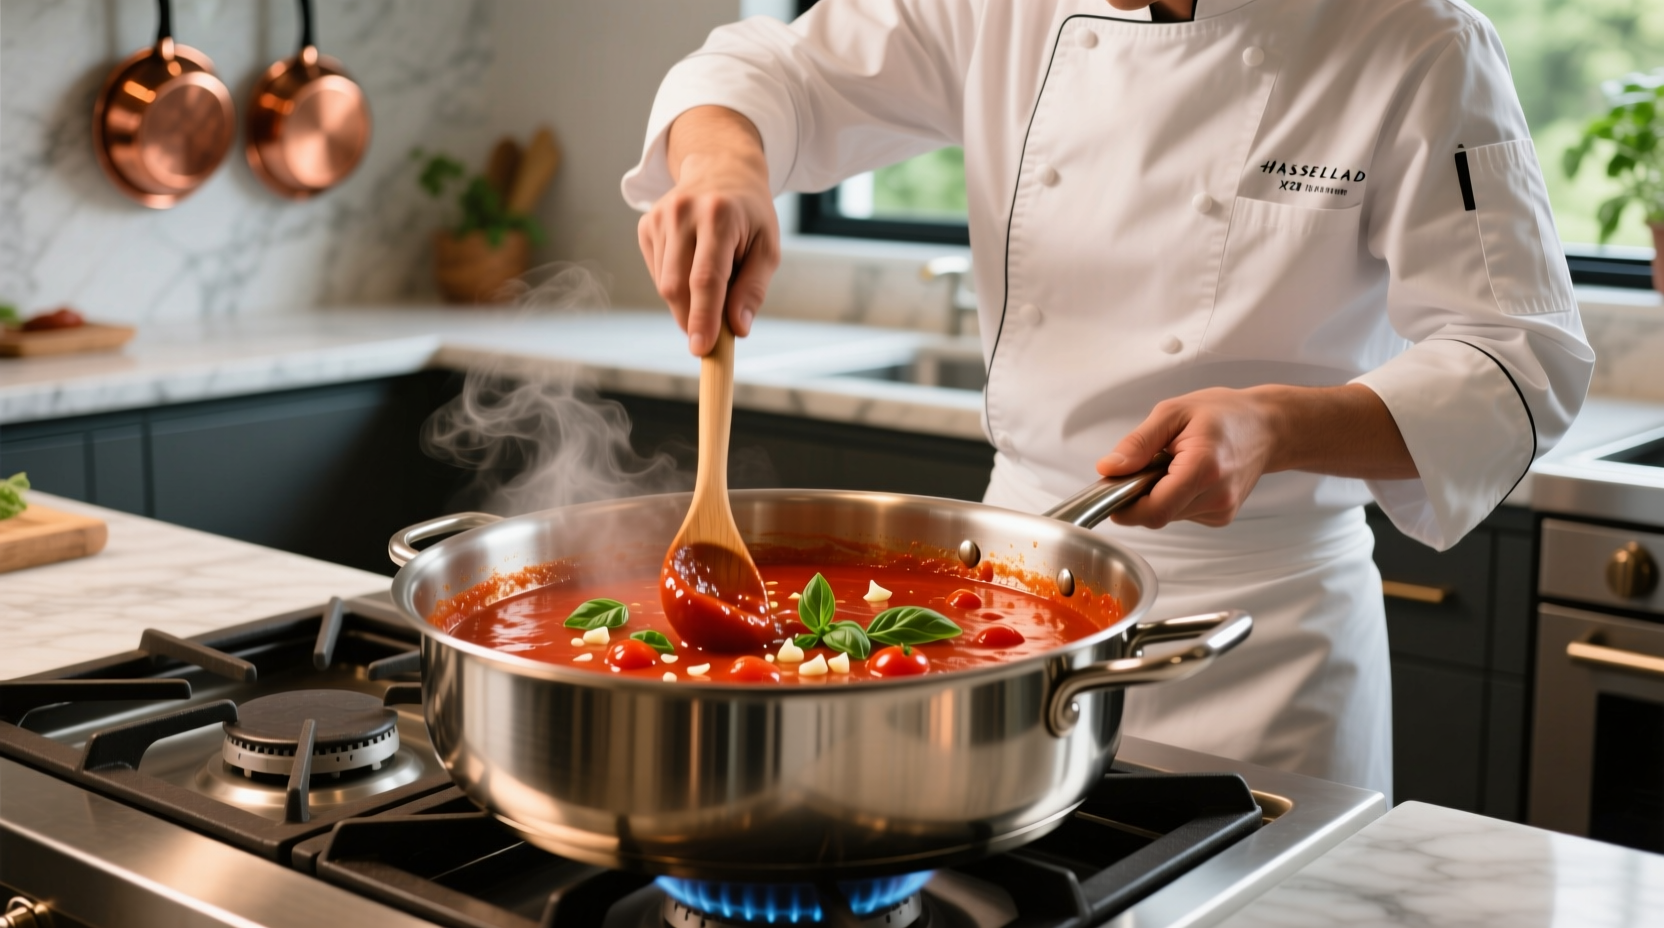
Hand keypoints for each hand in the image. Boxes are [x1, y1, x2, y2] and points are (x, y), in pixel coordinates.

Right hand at [638, 106, 780, 355]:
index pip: (706, 278)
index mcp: (719, 216)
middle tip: (710, 335)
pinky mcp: (646, 225)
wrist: (721, 168)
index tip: (701, 348)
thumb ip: (754, 289)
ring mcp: (660, 217)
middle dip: (692, 319)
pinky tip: (692, 267)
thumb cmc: (750, 214)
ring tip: (711, 286)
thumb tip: (738, 328)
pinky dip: (675, 285)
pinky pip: (657, 273)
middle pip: (677, 285)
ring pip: (664, 283)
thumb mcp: (768, 247)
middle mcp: (684, 212)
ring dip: (685, 303)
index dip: (703, 317)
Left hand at [1097, 384, 1416, 528]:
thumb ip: (1137, 443)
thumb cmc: (1224, 414)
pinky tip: (1186, 475)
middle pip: (1157, 515)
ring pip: (1167, 516)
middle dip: (1140, 495)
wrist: (1268, 427)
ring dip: (1158, 495)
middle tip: (1146, 464)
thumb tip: (1109, 469)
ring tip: (1173, 464)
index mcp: (1203, 467)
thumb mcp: (1172, 413)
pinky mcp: (1221, 516)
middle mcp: (1216, 495)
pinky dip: (1174, 498)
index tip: (1112, 490)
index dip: (1125, 507)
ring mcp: (1221, 510)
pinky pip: (1182, 514)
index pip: (1154, 510)